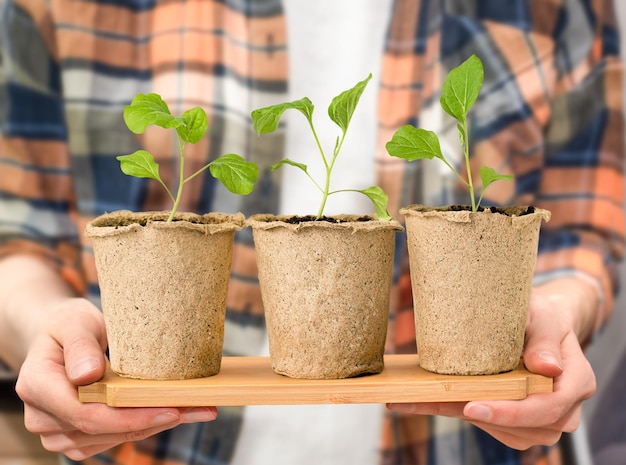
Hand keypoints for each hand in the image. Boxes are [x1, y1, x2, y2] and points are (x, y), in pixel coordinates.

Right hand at [15, 298, 217, 459]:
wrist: (60, 338)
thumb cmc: (68, 325)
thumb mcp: (74, 321)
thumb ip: (80, 345)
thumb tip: (88, 375)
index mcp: (36, 385)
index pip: (85, 413)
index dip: (129, 416)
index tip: (170, 408)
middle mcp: (41, 416)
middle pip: (101, 430)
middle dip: (151, 421)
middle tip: (197, 409)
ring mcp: (56, 431)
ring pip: (109, 440)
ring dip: (152, 426)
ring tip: (192, 409)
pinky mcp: (74, 436)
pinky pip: (110, 439)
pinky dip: (142, 427)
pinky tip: (170, 412)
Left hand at [386, 277, 596, 449]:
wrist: (537, 323)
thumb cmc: (541, 315)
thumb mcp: (543, 315)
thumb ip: (544, 339)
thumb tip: (548, 367)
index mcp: (577, 381)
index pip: (548, 408)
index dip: (511, 413)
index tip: (473, 407)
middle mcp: (565, 408)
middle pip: (529, 428)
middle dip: (485, 418)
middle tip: (440, 402)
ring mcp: (544, 419)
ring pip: (510, 434)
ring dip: (469, 419)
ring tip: (426, 401)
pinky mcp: (521, 422)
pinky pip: (495, 428)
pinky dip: (464, 416)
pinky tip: (431, 402)